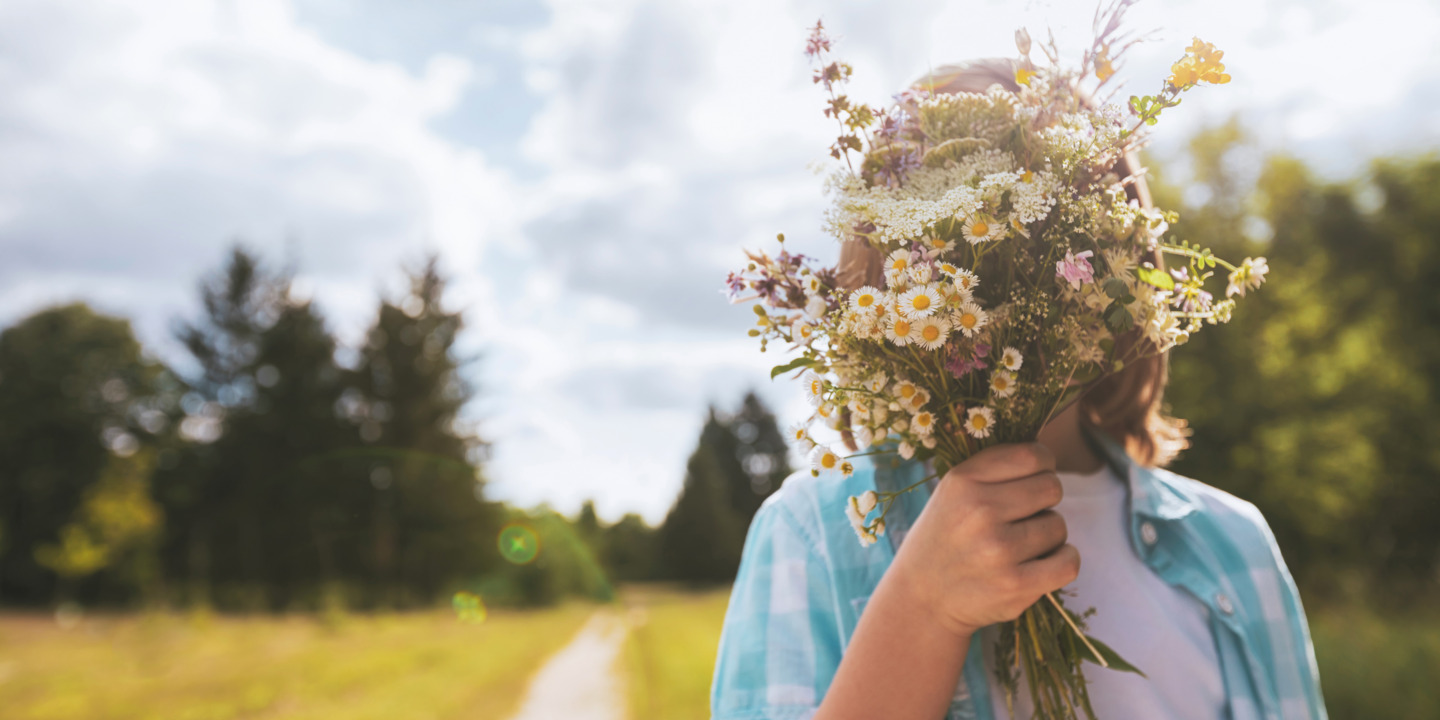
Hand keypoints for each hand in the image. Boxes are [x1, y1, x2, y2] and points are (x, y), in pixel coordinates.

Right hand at [887, 442, 1078, 638]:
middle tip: (1022, 517)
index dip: (1044, 465)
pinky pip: (1069, 562)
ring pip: (1059, 526)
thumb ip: (995, 469)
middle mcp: (979, 511)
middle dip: (1044, 501)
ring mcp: (998, 550)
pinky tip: (1044, 562)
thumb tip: (1048, 454)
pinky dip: (1063, 560)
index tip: (1034, 478)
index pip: (1033, 456)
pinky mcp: (1015, 586)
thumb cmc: (948, 535)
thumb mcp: (954, 491)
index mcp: (963, 481)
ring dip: (1047, 535)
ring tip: (1018, 545)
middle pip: (1052, 488)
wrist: (922, 597)